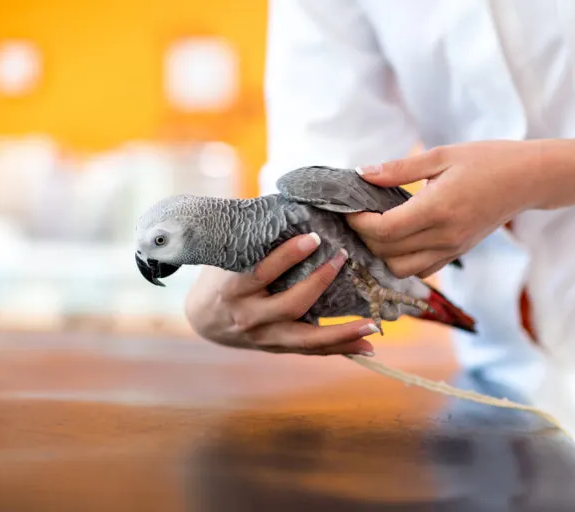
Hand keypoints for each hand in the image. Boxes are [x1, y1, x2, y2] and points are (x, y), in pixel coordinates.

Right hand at [184, 233, 376, 355]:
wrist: (202, 320)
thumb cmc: (219, 278)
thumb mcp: (226, 257)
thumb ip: (255, 241)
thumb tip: (292, 206)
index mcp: (233, 289)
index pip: (264, 272)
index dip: (289, 255)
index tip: (314, 238)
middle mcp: (250, 317)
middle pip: (291, 305)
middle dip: (320, 282)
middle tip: (343, 258)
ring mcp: (265, 337)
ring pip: (307, 338)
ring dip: (342, 332)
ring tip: (372, 325)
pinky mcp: (277, 348)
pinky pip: (312, 351)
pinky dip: (340, 349)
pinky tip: (367, 346)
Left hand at [347, 141, 546, 277]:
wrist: (528, 179)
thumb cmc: (487, 160)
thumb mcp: (441, 155)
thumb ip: (398, 169)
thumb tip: (361, 174)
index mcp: (438, 208)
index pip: (385, 229)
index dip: (359, 222)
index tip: (347, 208)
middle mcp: (445, 236)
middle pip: (387, 252)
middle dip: (364, 236)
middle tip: (357, 214)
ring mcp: (452, 249)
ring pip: (401, 270)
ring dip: (382, 253)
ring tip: (377, 228)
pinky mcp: (457, 254)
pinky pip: (420, 270)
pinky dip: (401, 260)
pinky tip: (398, 237)